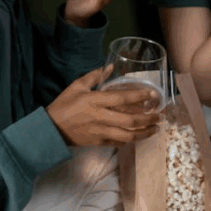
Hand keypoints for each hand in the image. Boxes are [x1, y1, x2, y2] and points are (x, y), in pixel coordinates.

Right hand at [46, 65, 161, 146]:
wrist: (50, 129)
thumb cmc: (63, 105)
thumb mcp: (76, 86)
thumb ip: (94, 76)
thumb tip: (109, 67)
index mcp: (95, 101)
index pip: (122, 98)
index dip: (139, 96)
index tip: (153, 94)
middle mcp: (100, 117)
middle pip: (130, 120)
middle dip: (148, 118)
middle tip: (160, 115)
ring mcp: (100, 132)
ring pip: (128, 135)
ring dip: (144, 133)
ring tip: (156, 128)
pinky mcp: (98, 143)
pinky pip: (119, 142)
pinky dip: (130, 140)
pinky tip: (140, 136)